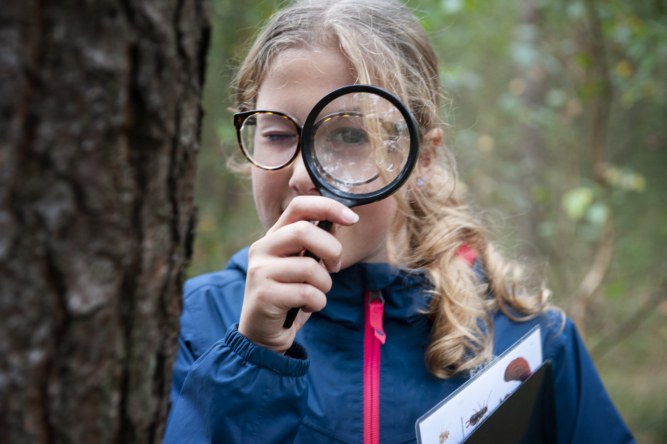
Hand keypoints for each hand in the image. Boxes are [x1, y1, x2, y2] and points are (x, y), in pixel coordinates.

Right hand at [238, 196, 358, 353]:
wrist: (263, 333)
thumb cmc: (290, 295)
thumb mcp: (303, 265)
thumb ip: (316, 243)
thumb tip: (341, 220)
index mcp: (274, 236)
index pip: (299, 206)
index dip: (327, 206)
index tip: (352, 218)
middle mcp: (262, 248)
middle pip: (304, 231)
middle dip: (332, 251)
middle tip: (334, 268)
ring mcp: (260, 271)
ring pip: (310, 267)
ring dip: (324, 285)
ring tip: (316, 294)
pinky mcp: (264, 295)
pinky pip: (307, 293)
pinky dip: (317, 303)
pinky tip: (307, 307)